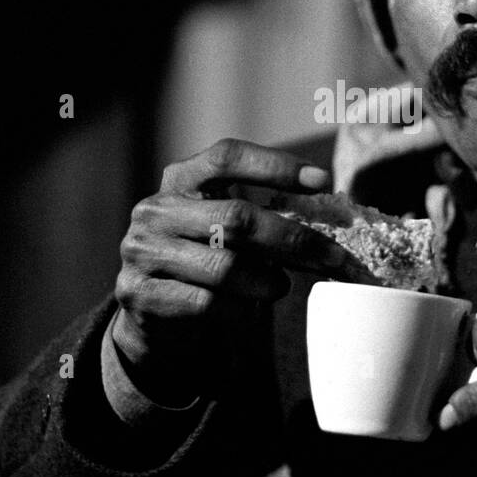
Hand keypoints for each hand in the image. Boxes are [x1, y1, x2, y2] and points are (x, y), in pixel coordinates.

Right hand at [113, 138, 373, 401]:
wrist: (154, 319)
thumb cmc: (206, 264)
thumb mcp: (225, 230)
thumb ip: (261, 216)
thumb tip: (331, 215)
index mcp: (180, 180)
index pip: (227, 157)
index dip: (276, 165)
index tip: (323, 181)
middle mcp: (157, 209)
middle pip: (236, 217)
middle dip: (293, 239)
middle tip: (334, 257)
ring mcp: (143, 252)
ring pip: (224, 266)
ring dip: (268, 280)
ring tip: (283, 286)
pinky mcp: (141, 295)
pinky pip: (207, 303)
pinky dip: (240, 309)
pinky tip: (249, 309)